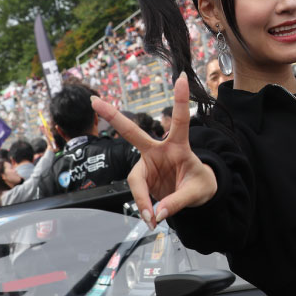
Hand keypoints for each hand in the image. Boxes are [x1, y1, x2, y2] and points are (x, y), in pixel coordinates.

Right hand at [94, 74, 216, 230]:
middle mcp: (159, 151)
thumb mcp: (198, 192)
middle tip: (94, 101)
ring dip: (141, 198)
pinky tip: (151, 217)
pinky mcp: (143, 178)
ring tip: (152, 218)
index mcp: (179, 146)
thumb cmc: (201, 185)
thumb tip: (157, 213)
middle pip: (132, 133)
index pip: (180, 121)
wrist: (197, 195)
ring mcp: (148, 164)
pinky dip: (143, 207)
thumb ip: (177, 202)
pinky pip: (138, 193)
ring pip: (134, 179)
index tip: (181, 78)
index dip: (180, 100)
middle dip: (113, 116)